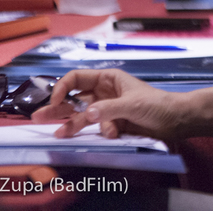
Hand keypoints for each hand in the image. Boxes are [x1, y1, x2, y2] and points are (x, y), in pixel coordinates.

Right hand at [31, 69, 188, 141]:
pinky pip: (97, 128)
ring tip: (59, 135)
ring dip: (73, 125)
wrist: (175, 120)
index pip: (77, 78)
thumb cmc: (157, 104)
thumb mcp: (132, 104)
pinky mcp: (112, 123)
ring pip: (82, 115)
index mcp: (108, 78)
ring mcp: (107, 108)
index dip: (63, 88)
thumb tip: (86, 114)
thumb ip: (108, 109)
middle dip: (57, 108)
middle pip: (74, 99)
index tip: (55, 101)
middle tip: (37, 117)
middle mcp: (104, 92)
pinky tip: (115, 133)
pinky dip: (102, 132)